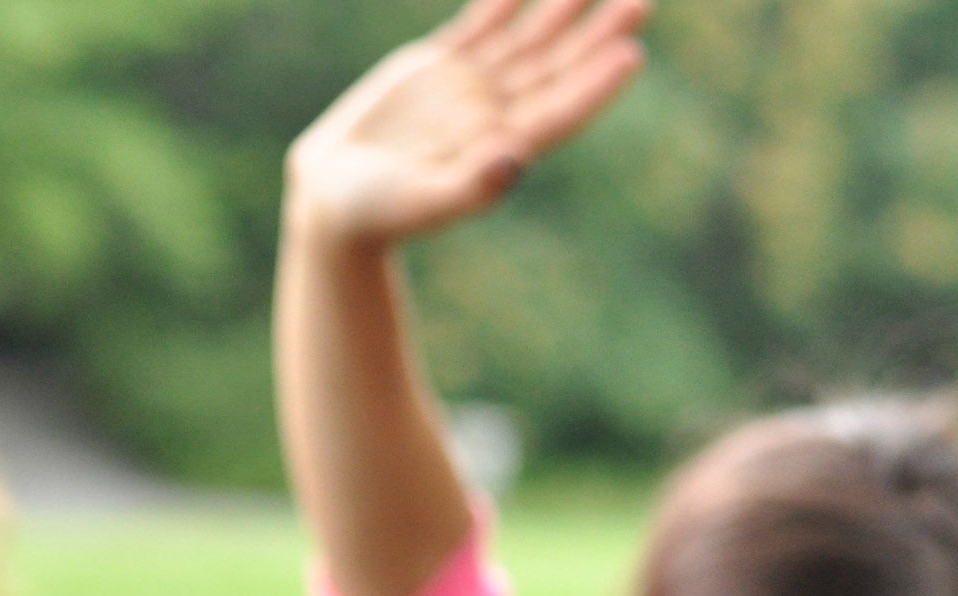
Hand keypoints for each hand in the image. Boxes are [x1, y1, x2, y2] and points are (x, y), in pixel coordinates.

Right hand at [286, 0, 648, 252]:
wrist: (328, 200)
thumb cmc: (375, 214)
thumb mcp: (419, 201)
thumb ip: (469, 185)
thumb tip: (514, 157)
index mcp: (501, 147)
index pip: (560, 109)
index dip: (595, 83)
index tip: (629, 53)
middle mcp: (495, 112)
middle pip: (557, 66)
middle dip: (598, 32)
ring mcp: (470, 86)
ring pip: (528, 38)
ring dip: (564, 6)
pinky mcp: (437, 66)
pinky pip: (481, 23)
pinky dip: (506, 0)